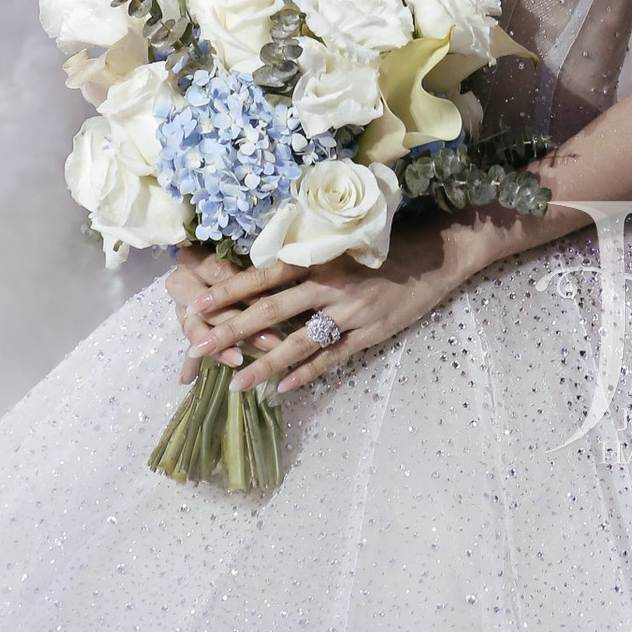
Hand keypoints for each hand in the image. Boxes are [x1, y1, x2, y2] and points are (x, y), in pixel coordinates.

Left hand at [181, 215, 465, 397]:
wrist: (434, 256)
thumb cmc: (383, 244)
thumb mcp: (343, 242)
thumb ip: (309, 258)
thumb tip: (263, 271)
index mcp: (319, 257)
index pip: (264, 275)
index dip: (230, 290)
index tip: (197, 305)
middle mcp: (330, 284)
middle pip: (271, 310)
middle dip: (231, 331)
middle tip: (197, 350)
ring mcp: (349, 312)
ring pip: (297, 341)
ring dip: (264, 365)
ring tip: (236, 384)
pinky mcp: (368, 334)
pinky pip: (331, 358)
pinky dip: (307, 374)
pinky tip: (283, 390)